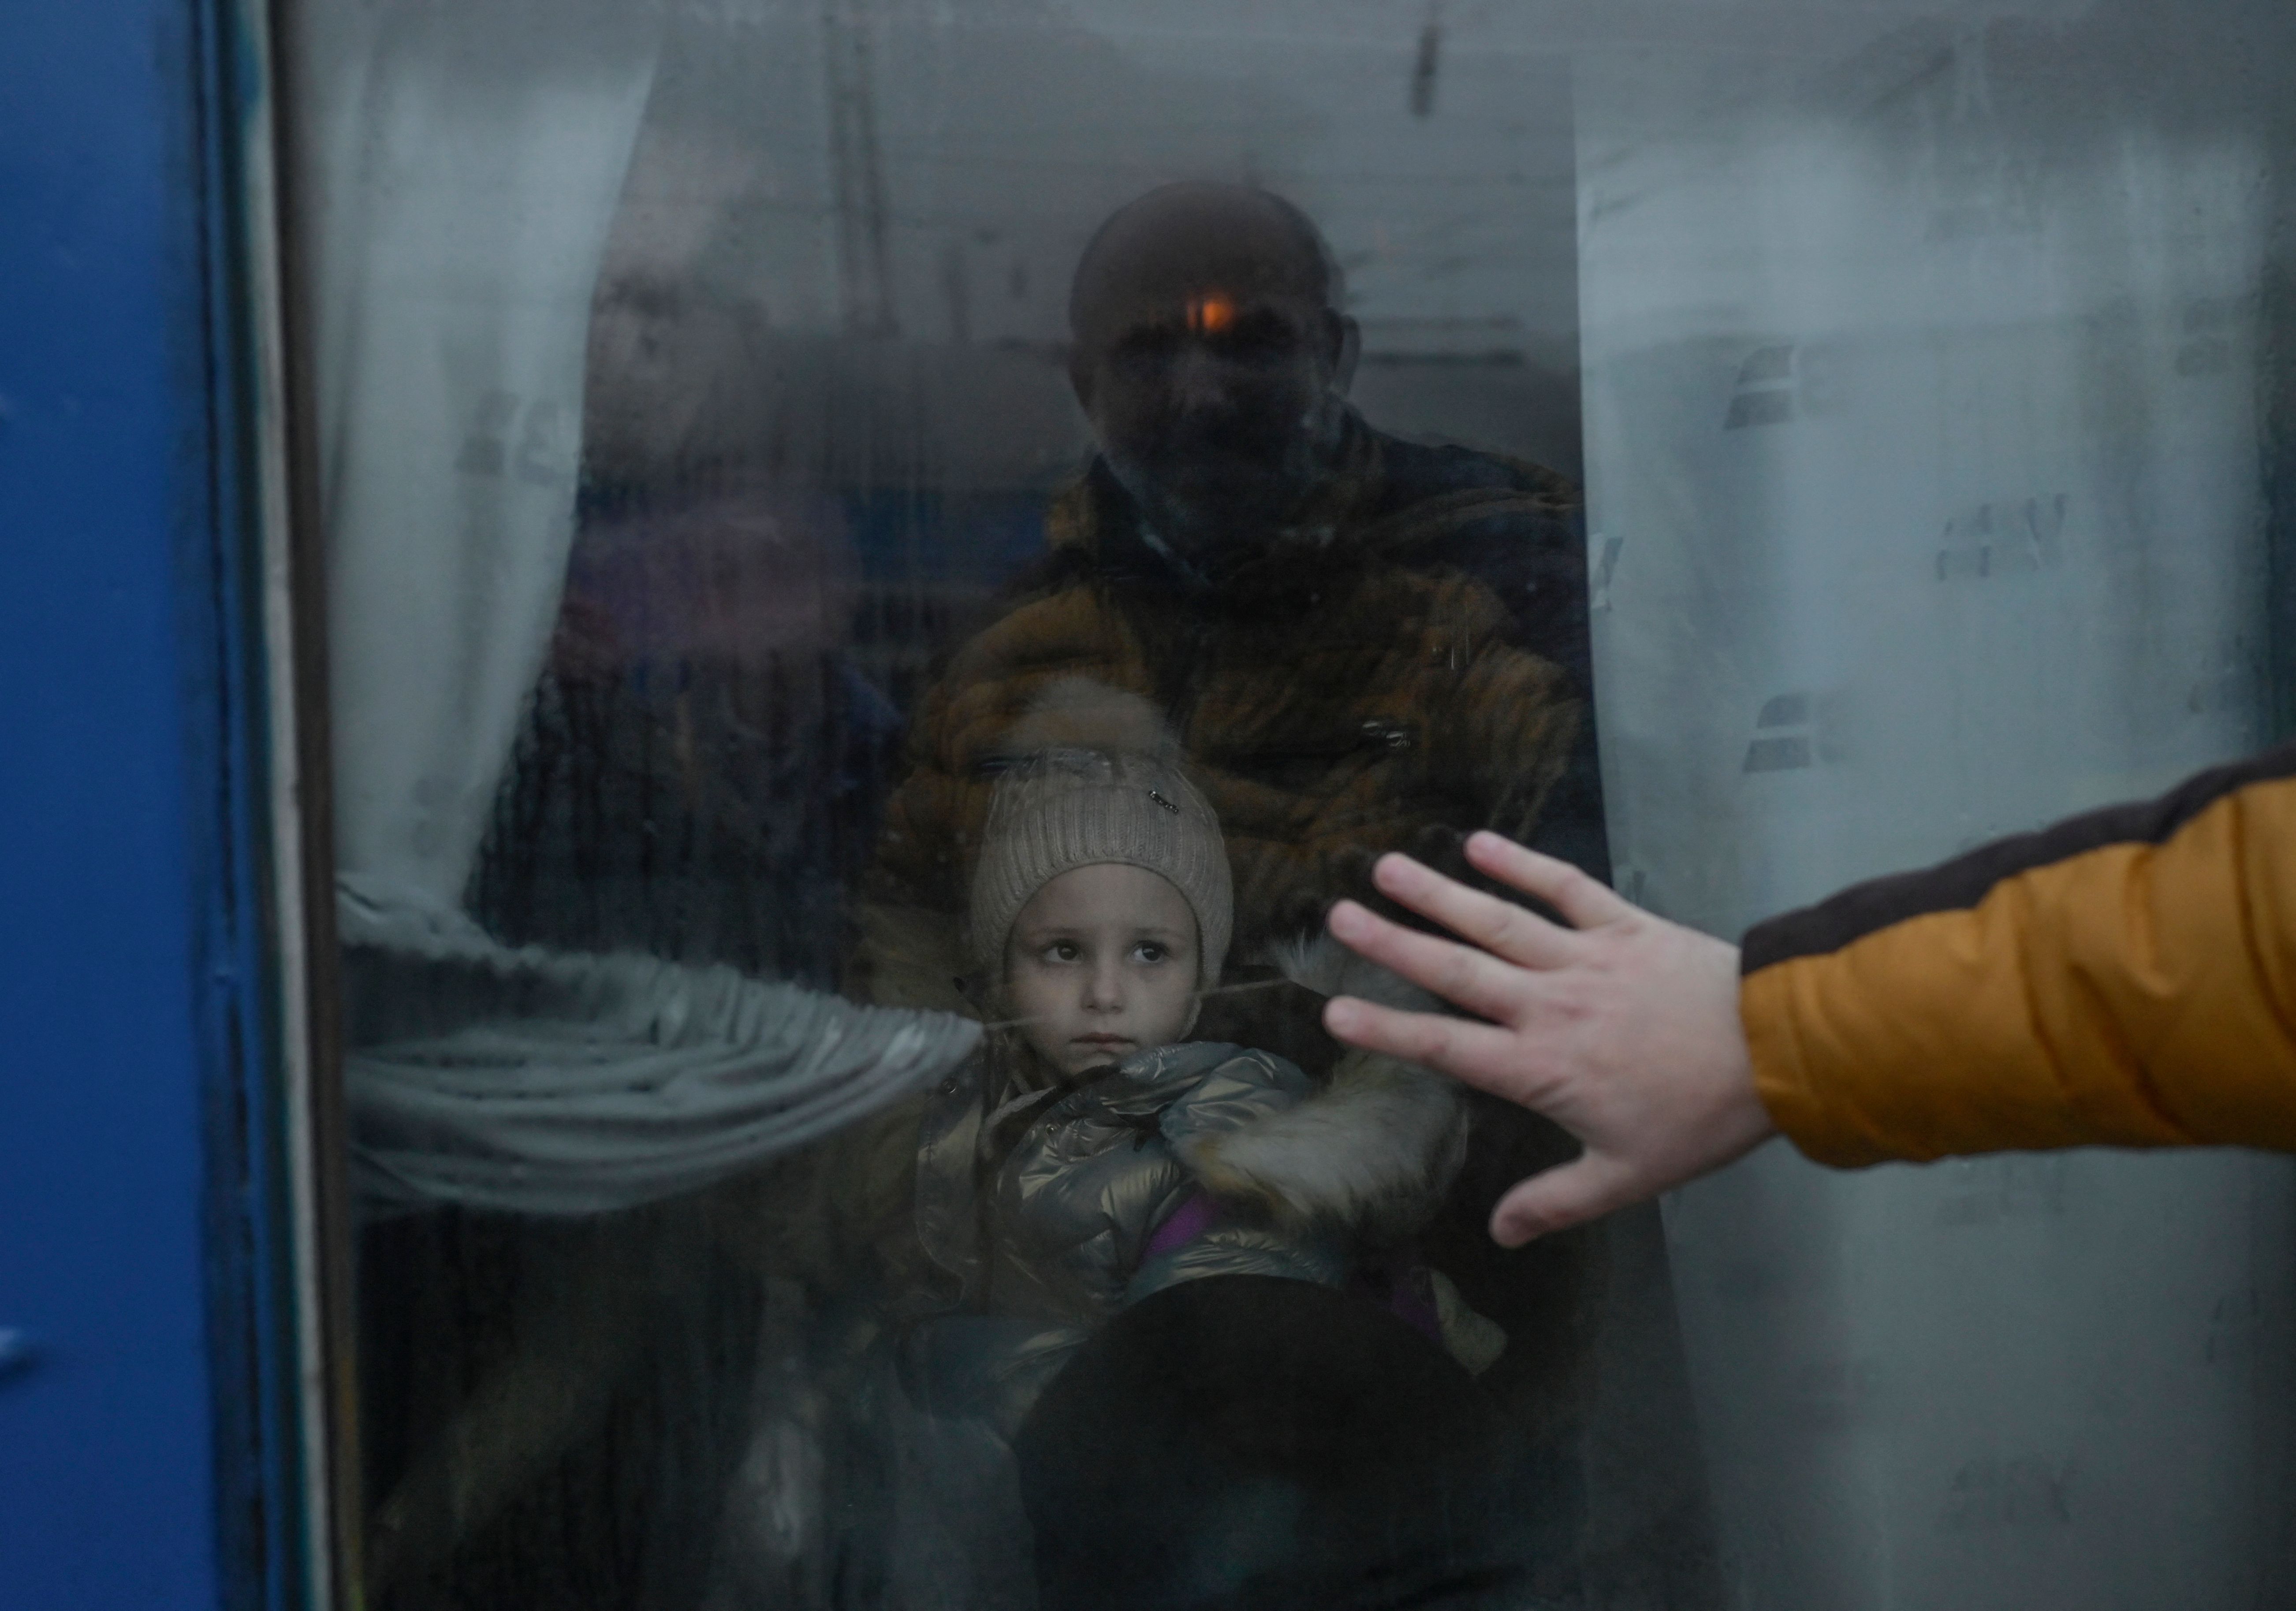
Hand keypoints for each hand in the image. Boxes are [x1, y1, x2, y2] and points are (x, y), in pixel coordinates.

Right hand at [1321, 831, 1773, 1245]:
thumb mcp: (1627, 1175)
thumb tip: (1499, 1232)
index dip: (1387, 1031)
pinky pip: (1565, 888)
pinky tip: (1481, 842)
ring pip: (1497, 921)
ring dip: (1439, 893)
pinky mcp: (1624, 926)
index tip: (1334, 1013)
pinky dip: (1523, 862)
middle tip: (1338, 915)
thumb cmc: (1702, 1119)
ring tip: (1388, 866)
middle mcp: (1548, 1005)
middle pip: (1456, 972)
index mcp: (1541, 1067)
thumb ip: (1557, 1200)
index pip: (1446, 1047)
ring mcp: (1584, 958)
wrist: (1779, 1050)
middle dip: (1392, 945)